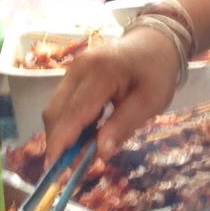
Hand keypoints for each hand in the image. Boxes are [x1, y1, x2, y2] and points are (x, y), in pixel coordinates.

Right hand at [40, 26, 181, 161]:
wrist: (155, 42)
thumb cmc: (157, 72)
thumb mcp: (150, 102)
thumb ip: (123, 126)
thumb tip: (100, 153)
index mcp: (101, 72)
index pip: (74, 112)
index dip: (61, 142)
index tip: (53, 169)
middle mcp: (79, 67)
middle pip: (56, 111)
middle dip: (59, 142)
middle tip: (73, 167)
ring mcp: (73, 67)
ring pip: (55, 108)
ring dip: (63, 133)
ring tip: (82, 152)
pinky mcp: (73, 72)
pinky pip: (62, 101)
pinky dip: (68, 122)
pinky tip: (85, 133)